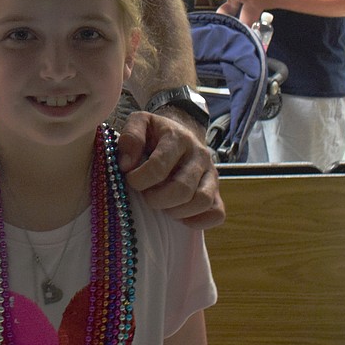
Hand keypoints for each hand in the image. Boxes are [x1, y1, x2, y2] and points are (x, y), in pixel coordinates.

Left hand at [117, 112, 223, 228]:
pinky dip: (197, 221)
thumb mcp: (139, 123)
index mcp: (178, 138)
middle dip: (157, 199)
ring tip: (163, 204)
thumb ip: (130, 137)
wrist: (181, 134)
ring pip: (202, 201)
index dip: (140, 179)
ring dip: (177, 211)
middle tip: (146, 195)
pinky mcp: (217, 192)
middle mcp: (199, 155)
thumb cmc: (155, 134)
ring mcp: (211, 174)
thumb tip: (126, 164)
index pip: (159, 166)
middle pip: (182, 189)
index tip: (131, 179)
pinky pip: (217, 214)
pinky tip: (180, 215)